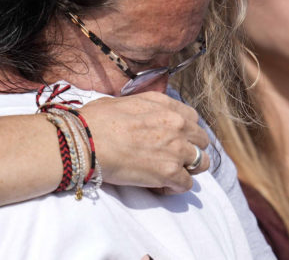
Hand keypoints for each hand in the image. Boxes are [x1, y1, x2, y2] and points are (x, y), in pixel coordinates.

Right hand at [80, 91, 209, 193]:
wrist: (86, 141)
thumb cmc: (94, 121)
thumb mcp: (120, 101)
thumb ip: (137, 107)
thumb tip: (130, 113)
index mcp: (164, 104)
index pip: (192, 118)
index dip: (185, 131)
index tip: (173, 139)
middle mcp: (176, 124)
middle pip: (201, 140)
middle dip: (190, 149)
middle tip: (172, 158)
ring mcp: (176, 149)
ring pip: (201, 163)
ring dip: (189, 169)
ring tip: (171, 174)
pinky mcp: (170, 172)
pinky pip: (186, 184)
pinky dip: (175, 188)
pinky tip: (160, 186)